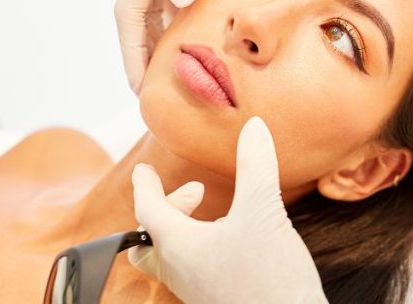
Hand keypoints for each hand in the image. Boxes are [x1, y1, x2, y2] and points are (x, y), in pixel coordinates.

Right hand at [115, 0, 270, 92]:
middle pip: (137, 19)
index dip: (131, 51)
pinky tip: (192, 36)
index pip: (129, 14)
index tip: (138, 85)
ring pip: (153, 10)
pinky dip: (177, 21)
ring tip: (169, 75)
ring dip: (157, 41)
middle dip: (139, 55)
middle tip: (152, 93)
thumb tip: (178, 1)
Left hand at [129, 116, 326, 303]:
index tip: (143, 171)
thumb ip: (256, 165)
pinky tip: (237, 242)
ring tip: (219, 216)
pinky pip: (195, 272)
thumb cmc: (269, 276)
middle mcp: (181, 272)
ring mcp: (197, 292)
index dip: (145, 185)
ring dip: (186, 231)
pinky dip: (203, 249)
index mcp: (178, 247)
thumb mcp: (264, 211)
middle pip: (148, 244)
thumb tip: (254, 126)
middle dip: (166, 212)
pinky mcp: (217, 301)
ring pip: (171, 259)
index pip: (147, 210)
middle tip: (197, 193)